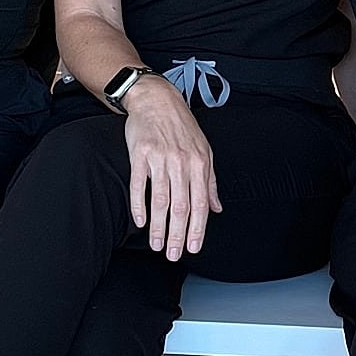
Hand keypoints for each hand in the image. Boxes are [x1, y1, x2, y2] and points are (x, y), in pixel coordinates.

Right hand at [122, 77, 221, 259]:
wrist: (158, 100)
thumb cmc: (183, 128)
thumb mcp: (205, 153)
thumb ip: (210, 183)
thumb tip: (216, 208)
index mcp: (200, 165)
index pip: (200, 204)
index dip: (197, 229)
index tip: (193, 248)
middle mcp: (182, 163)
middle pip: (180, 207)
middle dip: (177, 235)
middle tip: (172, 254)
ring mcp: (160, 158)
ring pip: (160, 200)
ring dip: (158, 226)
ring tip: (156, 244)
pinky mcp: (140, 154)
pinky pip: (139, 184)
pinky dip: (139, 205)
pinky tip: (140, 221)